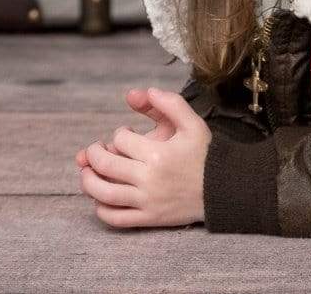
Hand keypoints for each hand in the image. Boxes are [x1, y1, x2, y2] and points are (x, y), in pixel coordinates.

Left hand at [74, 87, 208, 228]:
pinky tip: (100, 198)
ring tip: (87, 171)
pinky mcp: (149, 218)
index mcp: (158, 153)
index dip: (120, 133)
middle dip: (94, 153)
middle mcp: (149, 178)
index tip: (126, 133)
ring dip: (88, 181)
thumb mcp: (193, 124)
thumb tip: (144, 91)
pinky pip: (116, 218)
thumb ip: (170, 104)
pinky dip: (101, 209)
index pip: (121, 139)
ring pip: (104, 193)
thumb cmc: (205, 155)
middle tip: (95, 149)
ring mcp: (147, 201)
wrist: (223, 189)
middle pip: (105, 165)